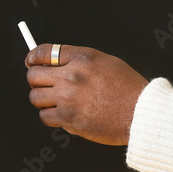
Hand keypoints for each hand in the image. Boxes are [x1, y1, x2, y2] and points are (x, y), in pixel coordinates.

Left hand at [25, 43, 148, 145]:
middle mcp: (72, 76)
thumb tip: (54, 66)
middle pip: (33, 75)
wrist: (141, 113)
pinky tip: (65, 114)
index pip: (44, 52)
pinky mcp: (69, 119)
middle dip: (36, 79)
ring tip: (57, 101)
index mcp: (83, 58)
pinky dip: (52, 116)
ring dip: (43, 99)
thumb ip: (80, 62)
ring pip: (36, 98)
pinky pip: (45, 116)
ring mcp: (68, 99)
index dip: (33, 57)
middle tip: (44, 84)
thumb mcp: (106, 63)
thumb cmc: (128, 88)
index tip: (31, 62)